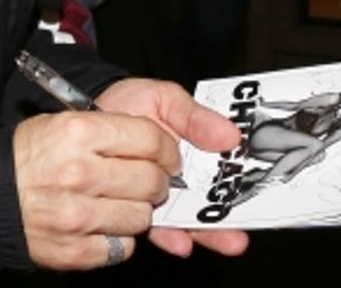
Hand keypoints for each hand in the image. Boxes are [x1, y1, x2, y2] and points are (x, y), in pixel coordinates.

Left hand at [95, 78, 249, 260]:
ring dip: (209, 231)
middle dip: (231, 213)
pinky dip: (171, 235)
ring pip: (192, 218)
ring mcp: (163, 195)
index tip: (253, 183)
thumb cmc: (127, 104)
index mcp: (196, 148)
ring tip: (227, 239)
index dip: (240, 175)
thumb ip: (195, 116)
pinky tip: (182, 241)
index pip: (226, 165)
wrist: (87, 116)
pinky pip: (159, 228)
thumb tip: (230, 134)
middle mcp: (184, 176)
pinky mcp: (140, 210)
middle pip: (214, 197)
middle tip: (246, 225)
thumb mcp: (165, 98)